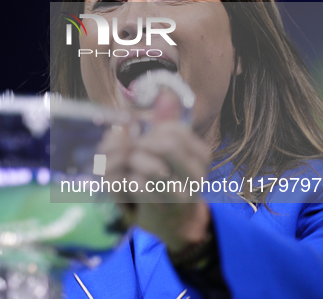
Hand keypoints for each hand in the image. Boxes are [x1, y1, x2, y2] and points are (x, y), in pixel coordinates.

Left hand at [98, 88, 211, 252]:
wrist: (174, 225)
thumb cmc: (166, 181)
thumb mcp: (167, 150)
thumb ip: (165, 123)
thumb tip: (165, 96)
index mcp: (199, 154)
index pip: (174, 129)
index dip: (148, 129)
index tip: (138, 136)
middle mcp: (195, 174)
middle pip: (166, 144)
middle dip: (139, 144)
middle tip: (128, 150)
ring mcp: (180, 195)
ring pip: (150, 166)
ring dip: (129, 163)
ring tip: (125, 166)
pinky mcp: (161, 210)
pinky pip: (136, 186)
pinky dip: (123, 181)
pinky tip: (125, 184)